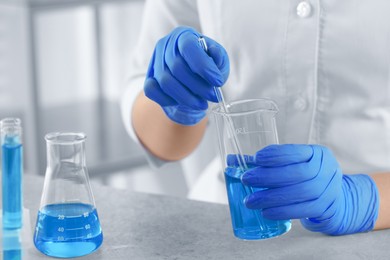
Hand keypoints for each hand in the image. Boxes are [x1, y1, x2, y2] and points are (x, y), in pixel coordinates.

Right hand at [144, 26, 229, 124]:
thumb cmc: (208, 68)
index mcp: (184, 35)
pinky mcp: (149, 78)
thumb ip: (218, 57)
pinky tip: (182, 103)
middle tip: (212, 96)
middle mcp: (166, 45)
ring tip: (201, 104)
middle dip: (198, 86)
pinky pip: (151, 90)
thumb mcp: (219, 60)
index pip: (189, 47)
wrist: (193, 82)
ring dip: (186, 97)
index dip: (204, 66)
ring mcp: (155, 62)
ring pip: (165, 82)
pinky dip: (168, 100)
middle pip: (177, 67)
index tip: (218, 81)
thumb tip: (214, 54)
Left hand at [237, 144, 378, 234]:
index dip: (275, 155)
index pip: (295, 151)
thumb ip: (265, 162)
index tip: (255, 158)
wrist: (335, 198)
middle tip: (246, 179)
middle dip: (268, 176)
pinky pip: (302, 210)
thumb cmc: (305, 176)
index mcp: (316, 153)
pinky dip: (282, 212)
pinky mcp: (324, 207)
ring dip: (271, 197)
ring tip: (250, 200)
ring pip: (299, 192)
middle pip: (296, 173)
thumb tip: (232, 161)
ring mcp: (328, 189)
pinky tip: (265, 213)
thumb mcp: (292, 164)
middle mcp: (325, 169)